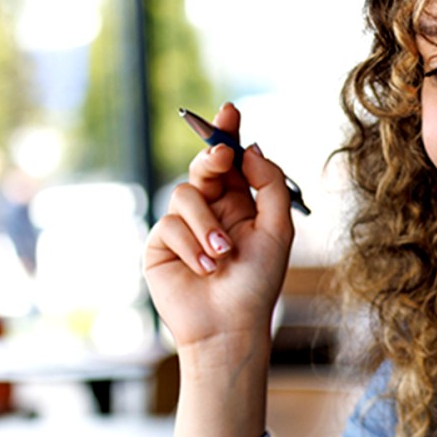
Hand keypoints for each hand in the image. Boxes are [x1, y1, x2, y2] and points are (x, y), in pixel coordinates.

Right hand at [142, 103, 296, 436]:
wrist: (229, 326)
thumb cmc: (257, 284)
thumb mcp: (277, 231)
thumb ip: (268, 186)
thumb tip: (250, 148)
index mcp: (238, 205)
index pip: (231, 162)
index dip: (227, 133)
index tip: (231, 109)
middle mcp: (209, 211)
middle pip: (203, 167)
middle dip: (212, 159)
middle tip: (222, 157)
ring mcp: (181, 226)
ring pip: (185, 194)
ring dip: (207, 225)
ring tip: (222, 255)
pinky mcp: (160, 244)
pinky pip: (170, 224)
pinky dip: (192, 246)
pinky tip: (204, 269)